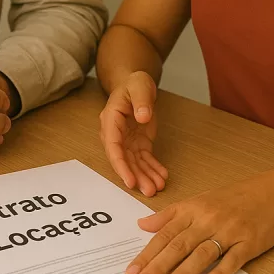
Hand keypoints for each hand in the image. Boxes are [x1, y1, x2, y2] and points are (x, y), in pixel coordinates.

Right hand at [99, 71, 167, 196]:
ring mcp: (127, 140)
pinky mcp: (138, 142)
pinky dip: (153, 168)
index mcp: (111, 120)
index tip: (129, 181)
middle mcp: (116, 133)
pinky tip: (161, 176)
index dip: (120, 165)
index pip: (113, 146)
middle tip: (149, 190)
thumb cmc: (134, 83)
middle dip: (136, 176)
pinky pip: (144, 159)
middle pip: (124, 159)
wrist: (136, 85)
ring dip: (145, 176)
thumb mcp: (139, 85)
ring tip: (157, 187)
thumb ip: (141, 100)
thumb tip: (143, 117)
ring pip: (134, 163)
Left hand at [124, 172, 273, 273]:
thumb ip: (169, 214)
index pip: (165, 234)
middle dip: (156, 267)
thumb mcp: (198, 200)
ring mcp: (229, 231)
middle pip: (178, 246)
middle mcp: (208, 219)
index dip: (147, 254)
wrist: (273, 193)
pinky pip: (232, 260)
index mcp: (193, 210)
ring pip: (201, 254)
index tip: (131, 272)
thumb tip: (142, 224)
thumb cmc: (234, 198)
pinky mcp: (249, 242)